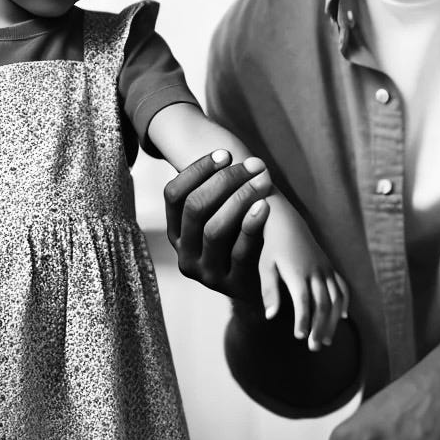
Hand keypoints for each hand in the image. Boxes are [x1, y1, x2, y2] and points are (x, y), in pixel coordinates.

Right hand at [164, 150, 272, 301]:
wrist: (262, 290)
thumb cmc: (243, 241)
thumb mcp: (225, 218)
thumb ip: (219, 192)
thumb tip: (226, 149)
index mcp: (177, 233)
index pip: (174, 194)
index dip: (198, 170)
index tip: (225, 153)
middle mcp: (185, 254)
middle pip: (195, 208)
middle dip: (224, 180)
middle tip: (252, 164)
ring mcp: (207, 274)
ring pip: (214, 229)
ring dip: (240, 198)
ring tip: (262, 180)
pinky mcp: (232, 286)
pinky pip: (239, 252)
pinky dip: (252, 225)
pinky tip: (265, 205)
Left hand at [260, 198, 348, 350]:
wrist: (286, 221)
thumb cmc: (272, 246)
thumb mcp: (265, 267)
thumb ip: (269, 291)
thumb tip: (271, 316)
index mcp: (297, 272)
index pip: (303, 301)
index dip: (303, 320)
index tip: (300, 336)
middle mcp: (315, 271)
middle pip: (322, 303)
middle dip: (319, 327)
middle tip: (314, 347)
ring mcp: (325, 269)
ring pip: (335, 298)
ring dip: (332, 320)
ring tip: (325, 340)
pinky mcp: (329, 266)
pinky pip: (342, 286)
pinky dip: (344, 302)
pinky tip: (342, 317)